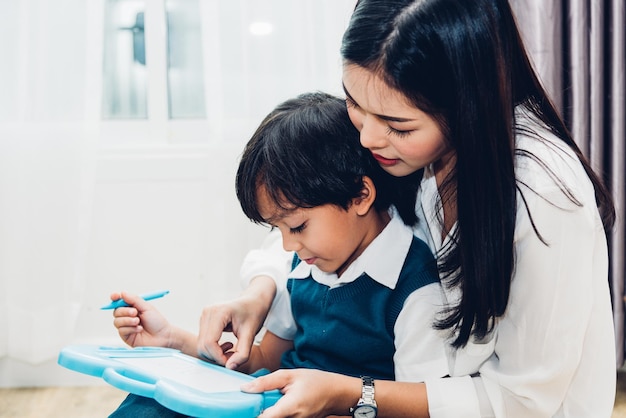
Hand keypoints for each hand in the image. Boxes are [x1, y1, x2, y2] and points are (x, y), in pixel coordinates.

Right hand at [111, 291, 171, 347]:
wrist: (163, 336)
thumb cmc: (157, 322)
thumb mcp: (146, 307)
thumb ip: (134, 300)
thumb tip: (122, 293)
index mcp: (132, 308)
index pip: (120, 302)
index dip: (115, 298)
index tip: (115, 296)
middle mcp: (128, 317)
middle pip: (116, 311)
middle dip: (124, 311)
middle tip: (135, 312)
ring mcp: (126, 327)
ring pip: (117, 322)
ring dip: (128, 321)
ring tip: (138, 322)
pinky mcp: (126, 337)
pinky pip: (121, 331)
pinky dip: (131, 329)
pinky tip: (140, 329)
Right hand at [197, 276, 275, 368]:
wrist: (254, 301)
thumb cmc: (254, 313)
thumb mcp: (251, 333)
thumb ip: (242, 352)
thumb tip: (230, 367)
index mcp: (219, 312)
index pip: (209, 342)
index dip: (219, 357)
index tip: (233, 361)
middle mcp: (207, 312)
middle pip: (203, 346)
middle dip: (217, 357)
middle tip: (234, 357)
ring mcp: (204, 316)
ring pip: (201, 346)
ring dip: (215, 354)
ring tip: (232, 350)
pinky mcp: (204, 321)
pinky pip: (203, 342)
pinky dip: (214, 349)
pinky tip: (227, 345)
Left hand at [240, 369, 359, 417]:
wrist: (337, 393)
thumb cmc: (317, 382)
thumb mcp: (290, 374)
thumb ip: (266, 382)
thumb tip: (245, 388)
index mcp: (289, 407)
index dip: (251, 414)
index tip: (242, 409)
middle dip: (259, 410)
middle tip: (255, 400)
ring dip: (268, 410)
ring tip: (269, 399)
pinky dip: (276, 412)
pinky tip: (278, 403)